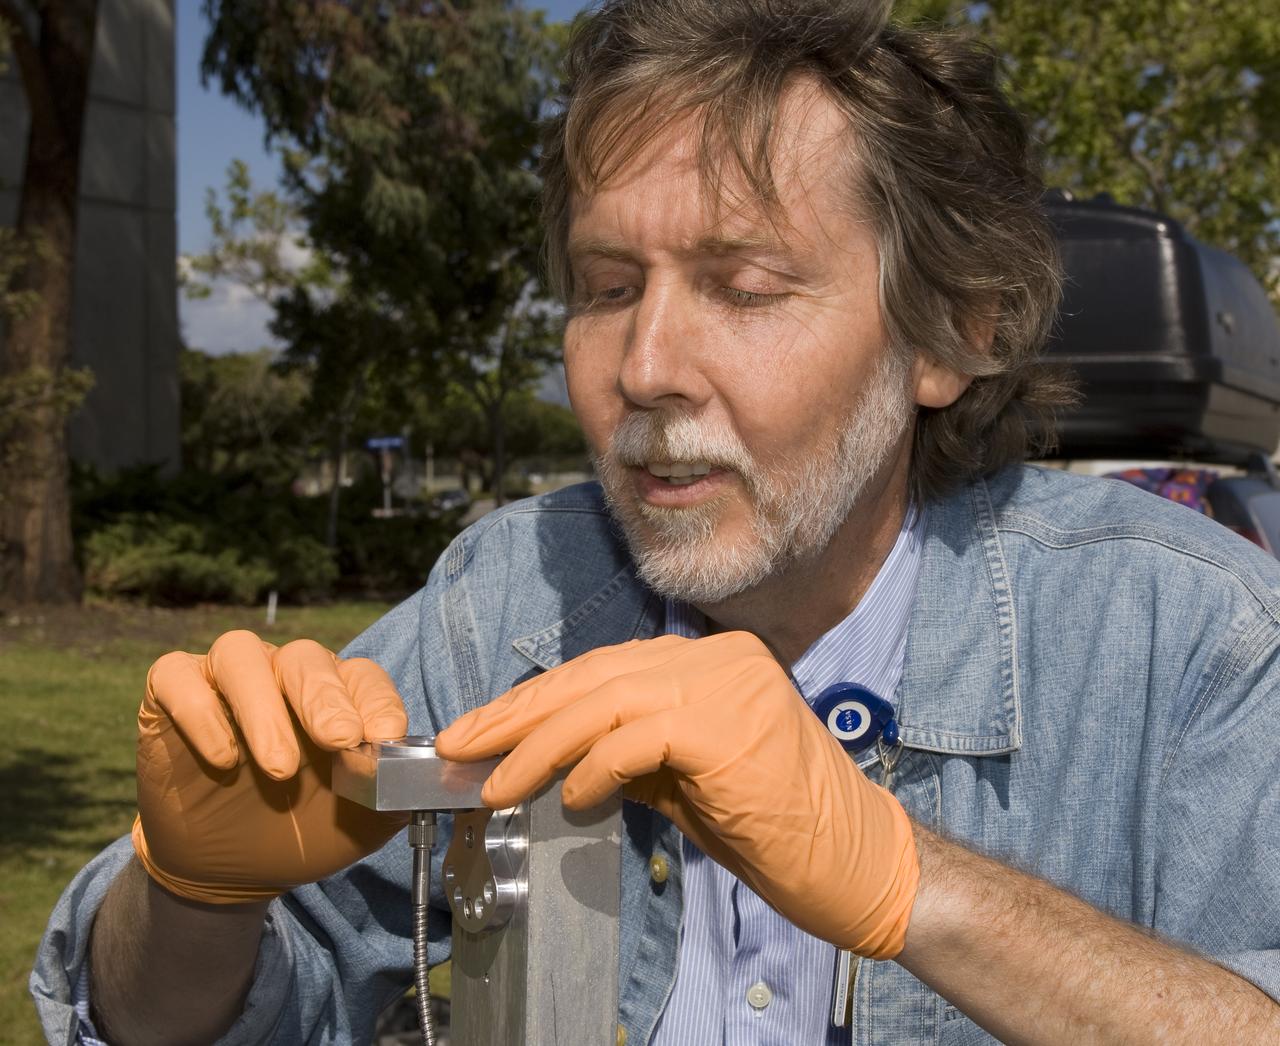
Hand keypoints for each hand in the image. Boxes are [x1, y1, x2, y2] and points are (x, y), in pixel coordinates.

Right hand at [132, 629, 408, 903]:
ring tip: (279, 767)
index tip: (385, 740)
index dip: (376, 702)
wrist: (232, 869)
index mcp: (337, 695)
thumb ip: (395, 795)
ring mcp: (226, 678)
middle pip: (305, 657)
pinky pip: (178, 675)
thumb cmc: (302, 831)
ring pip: (241, 654)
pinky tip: (222, 759)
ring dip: (264, 707)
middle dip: (325, 698)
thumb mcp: (360, 822)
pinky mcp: (171, 693)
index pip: (362, 676)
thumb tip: (428, 779)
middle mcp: (284, 674)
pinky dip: (201, 712)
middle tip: (338, 743)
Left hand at [436, 632, 918, 958]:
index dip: (534, 700)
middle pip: (594, 676)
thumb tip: (553, 759)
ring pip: (605, 701)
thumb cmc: (778, 829)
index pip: (603, 670)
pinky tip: (567, 798)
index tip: (481, 730)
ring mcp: (729, 686)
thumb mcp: (687, 780)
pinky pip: (637, 739)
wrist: (861, 865)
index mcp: (712, 661)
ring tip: (494, 784)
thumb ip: (629, 754)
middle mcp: (719, 659)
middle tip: (461, 746)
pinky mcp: (731, 728)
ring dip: (538, 745)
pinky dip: (592, 768)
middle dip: (517, 714)